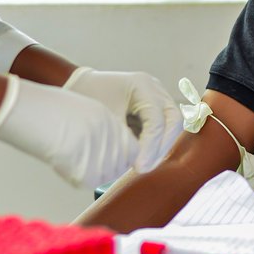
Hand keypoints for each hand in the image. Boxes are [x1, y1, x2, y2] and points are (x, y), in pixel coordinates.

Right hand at [0, 74, 137, 187]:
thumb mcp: (92, 112)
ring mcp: (101, 163)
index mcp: (116, 128)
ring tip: (76, 154)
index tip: (111, 149)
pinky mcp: (86, 179)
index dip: (123, 151)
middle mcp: (113, 146)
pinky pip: (90, 182)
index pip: (134, 150)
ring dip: (97, 170)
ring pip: (107, 176)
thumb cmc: (57, 110)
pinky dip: (80, 176)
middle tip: (88, 153)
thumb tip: (114, 146)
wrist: (39, 117)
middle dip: (110, 162)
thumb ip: (108, 130)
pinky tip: (68, 161)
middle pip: (121, 165)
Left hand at [64, 68, 181, 171]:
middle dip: (161, 147)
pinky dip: (154, 144)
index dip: (151, 147)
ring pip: (171, 126)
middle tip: (143, 167)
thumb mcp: (104, 117)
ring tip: (141, 165)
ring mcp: (157, 97)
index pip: (157, 120)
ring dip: (160, 148)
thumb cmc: (87, 96)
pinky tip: (140, 157)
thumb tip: (135, 162)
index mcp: (142, 85)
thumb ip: (123, 139)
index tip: (138, 166)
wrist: (80, 85)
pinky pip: (162, 128)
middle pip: (173, 121)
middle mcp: (155, 89)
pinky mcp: (153, 108)